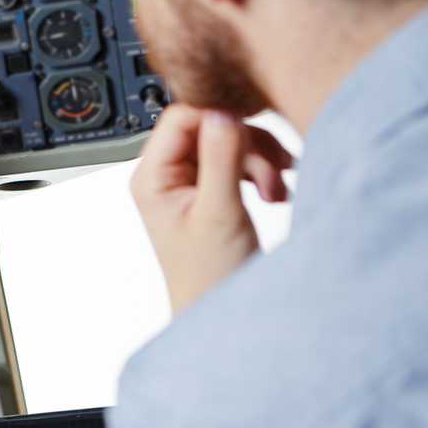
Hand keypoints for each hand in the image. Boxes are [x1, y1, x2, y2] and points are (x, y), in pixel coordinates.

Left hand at [129, 104, 293, 312]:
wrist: (228, 315)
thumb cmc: (211, 277)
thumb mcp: (220, 212)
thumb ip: (220, 159)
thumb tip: (220, 111)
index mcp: (152, 176)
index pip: (181, 117)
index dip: (220, 120)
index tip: (253, 141)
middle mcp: (167, 174)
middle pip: (210, 125)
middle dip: (249, 145)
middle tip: (272, 176)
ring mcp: (190, 181)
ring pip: (229, 140)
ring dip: (260, 160)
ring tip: (275, 192)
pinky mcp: (213, 189)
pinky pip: (239, 160)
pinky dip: (261, 172)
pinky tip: (275, 194)